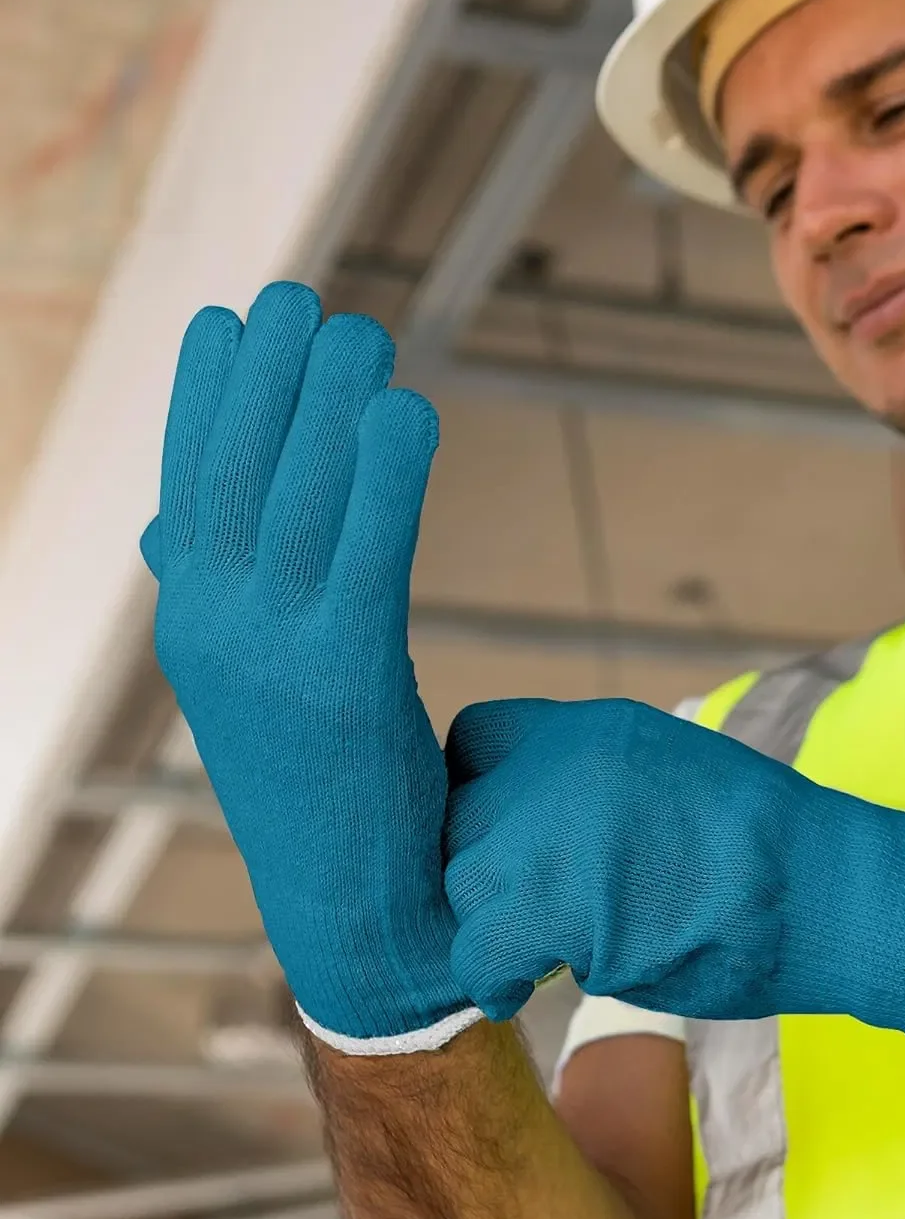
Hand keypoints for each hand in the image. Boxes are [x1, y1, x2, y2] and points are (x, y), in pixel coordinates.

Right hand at [143, 282, 476, 1052]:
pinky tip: (406, 412)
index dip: (211, 400)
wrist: (356, 917)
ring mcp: (271, 658)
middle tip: (302, 301)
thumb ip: (237, 604)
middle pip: (235, 478)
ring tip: (359, 331)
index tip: (232, 323)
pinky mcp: (342, 684)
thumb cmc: (331, 795)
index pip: (191, 489)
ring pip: (292, 504)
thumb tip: (184, 526)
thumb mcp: (266, 689)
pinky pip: (363, 557)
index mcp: (197, 630)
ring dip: (323, 407)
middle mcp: (215, 633)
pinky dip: (380, 480)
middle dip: (265, 382)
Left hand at [442, 698, 904, 1048]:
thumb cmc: (764, 850)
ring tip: (529, 951)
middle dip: (481, 870)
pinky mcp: (562, 910)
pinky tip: (518, 988)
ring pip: (462, 885)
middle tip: (519, 909)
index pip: (474, 741)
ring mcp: (557, 833)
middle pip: (459, 819)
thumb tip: (535, 828)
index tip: (501, 840)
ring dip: (489, 924)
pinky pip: (479, 952)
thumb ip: (593, 787)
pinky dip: (493, 978)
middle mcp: (562, 768)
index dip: (477, 796)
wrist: (825, 892)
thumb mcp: (671, 773)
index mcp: (591, 729)